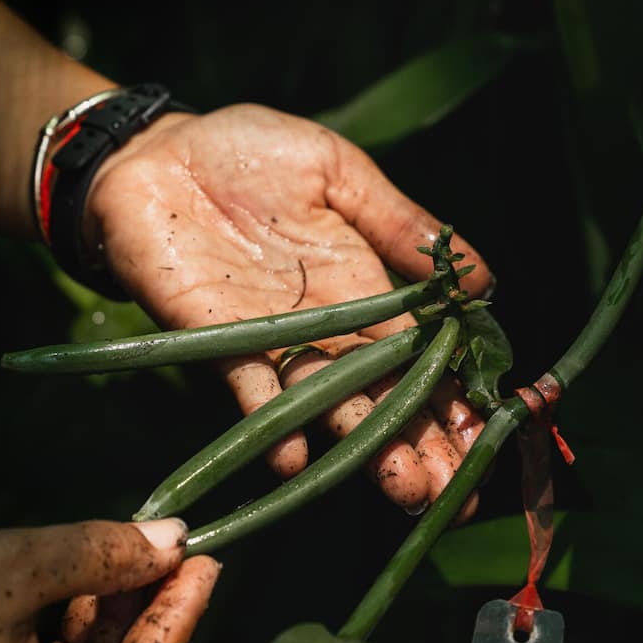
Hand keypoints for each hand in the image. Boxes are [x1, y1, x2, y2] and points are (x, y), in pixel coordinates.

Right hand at [0, 520, 218, 642]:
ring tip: (140, 554)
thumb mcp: (12, 563)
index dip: (180, 616)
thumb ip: (100, 554)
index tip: (209, 560)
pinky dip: (73, 619)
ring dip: (114, 612)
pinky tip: (87, 576)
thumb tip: (174, 540)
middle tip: (182, 556)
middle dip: (152, 614)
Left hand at [85, 103, 490, 511]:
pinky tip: (298, 458)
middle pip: (379, 395)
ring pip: (326, 404)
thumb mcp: (338, 171)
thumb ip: (398, 222)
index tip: (482, 439)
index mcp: (362, 287)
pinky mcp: (213, 338)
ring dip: (362, 449)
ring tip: (405, 490)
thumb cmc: (248, 152)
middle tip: (453, 493)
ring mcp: (270, 339)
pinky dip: (272, 421)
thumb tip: (484, 278)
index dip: (450, 397)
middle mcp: (323, 327)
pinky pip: (248, 385)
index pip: (417, 355)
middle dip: (418, 444)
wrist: (158, 150)